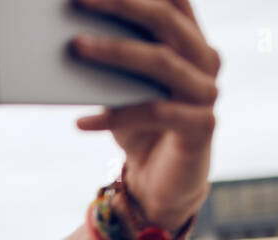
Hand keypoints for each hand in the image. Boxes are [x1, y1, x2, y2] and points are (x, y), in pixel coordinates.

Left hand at [70, 0, 220, 229]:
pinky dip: (114, 116)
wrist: (161, 184)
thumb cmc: (138, 128)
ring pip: (161, 62)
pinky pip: (155, 113)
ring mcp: (207, 92)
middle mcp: (206, 60)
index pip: (171, 0)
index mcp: (190, 40)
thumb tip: (70, 34)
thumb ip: (111, 58)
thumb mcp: (122, 88)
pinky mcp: (202, 126)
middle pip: (165, 21)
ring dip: (115, 51)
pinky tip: (81, 122)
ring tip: (75, 46)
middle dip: (122, 5)